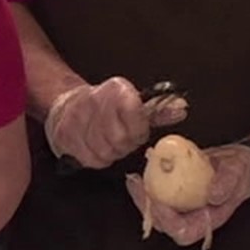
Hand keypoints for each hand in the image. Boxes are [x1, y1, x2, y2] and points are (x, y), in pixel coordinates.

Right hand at [45, 78, 182, 168]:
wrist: (67, 106)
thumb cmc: (107, 106)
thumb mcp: (134, 102)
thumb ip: (159, 111)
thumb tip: (183, 110)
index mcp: (117, 90)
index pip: (135, 114)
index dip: (139, 129)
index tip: (138, 130)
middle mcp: (95, 101)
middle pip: (121, 138)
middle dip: (126, 143)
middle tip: (123, 137)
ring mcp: (78, 119)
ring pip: (107, 151)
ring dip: (112, 152)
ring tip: (109, 141)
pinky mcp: (66, 136)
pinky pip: (92, 159)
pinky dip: (98, 158)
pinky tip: (96, 146)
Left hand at [124, 143, 249, 246]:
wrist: (242, 161)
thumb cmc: (243, 171)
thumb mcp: (240, 173)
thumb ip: (228, 183)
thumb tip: (213, 196)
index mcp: (208, 219)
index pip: (183, 232)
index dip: (168, 221)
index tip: (158, 202)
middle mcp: (192, 216)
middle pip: (163, 224)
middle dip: (147, 208)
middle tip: (137, 187)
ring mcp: (183, 205)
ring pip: (156, 210)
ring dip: (142, 197)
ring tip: (134, 180)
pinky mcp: (176, 192)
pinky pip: (158, 193)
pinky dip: (147, 185)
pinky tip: (140, 172)